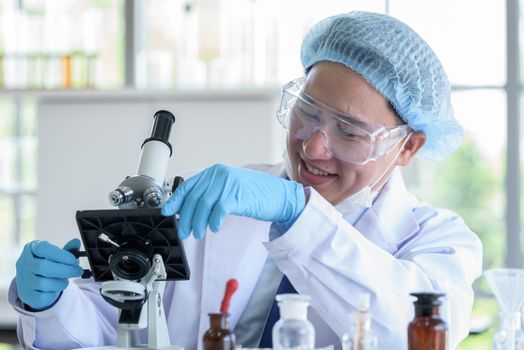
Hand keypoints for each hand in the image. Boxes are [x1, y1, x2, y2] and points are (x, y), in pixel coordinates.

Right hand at [15, 239, 83, 309]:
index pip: (43, 249)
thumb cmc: (49, 263)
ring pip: (42, 283)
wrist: (35, 279)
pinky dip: (53, 294)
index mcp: (32, 248)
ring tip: (66, 281)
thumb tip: (76, 242)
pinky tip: (57, 289)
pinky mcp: (24, 293)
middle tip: (78, 271)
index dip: (60, 255)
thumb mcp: (57, 254)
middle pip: (42, 267)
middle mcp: (24, 262)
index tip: (74, 260)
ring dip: (59, 283)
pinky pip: (40, 297)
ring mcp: (22, 279)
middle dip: (64, 270)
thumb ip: (68, 250)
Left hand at [161, 164, 304, 238]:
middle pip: (194, 198)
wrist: (279, 195)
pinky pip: (218, 211)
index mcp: (215, 172)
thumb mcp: (229, 188)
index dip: (175, 200)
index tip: (167, 212)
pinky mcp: (237, 195)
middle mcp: (219, 175)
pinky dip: (213, 221)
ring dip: (197, 222)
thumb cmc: (255, 193)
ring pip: (203, 205)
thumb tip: (190, 209)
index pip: (189, 186)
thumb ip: (211, 193)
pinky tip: (214, 228)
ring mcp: (228, 184)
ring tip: (197, 233)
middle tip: (183, 230)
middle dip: (185, 217)